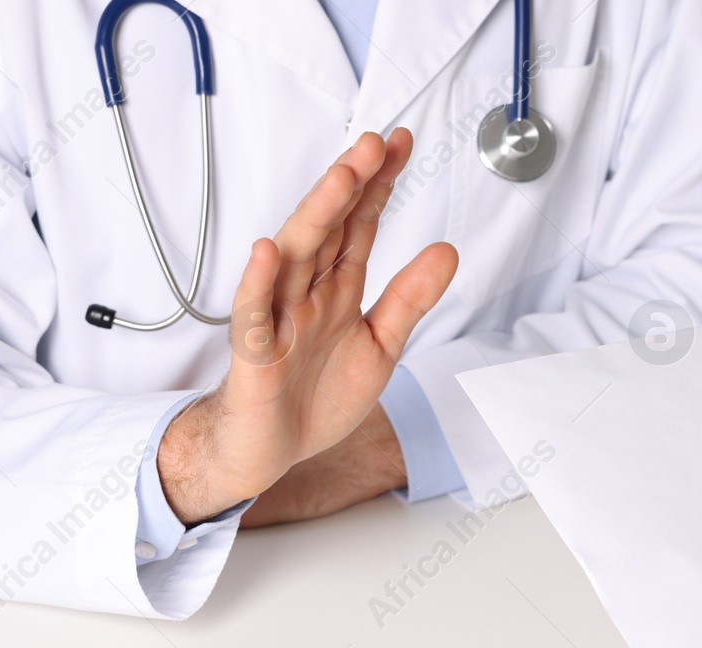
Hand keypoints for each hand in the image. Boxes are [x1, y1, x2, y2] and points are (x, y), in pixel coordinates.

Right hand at [159, 130, 456, 522]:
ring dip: (316, 216)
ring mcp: (277, 319)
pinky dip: (259, 285)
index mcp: (336, 290)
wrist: (271, 450)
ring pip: (295, 259)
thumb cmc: (316, 396)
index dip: (379, 187)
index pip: (358, 226)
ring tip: (340, 178)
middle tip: (374, 144)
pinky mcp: (254, 355)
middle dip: (352, 186)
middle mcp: (306, 294)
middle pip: (328, 230)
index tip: (400, 145)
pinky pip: (253, 315)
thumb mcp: (380, 346)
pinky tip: (268, 254)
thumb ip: (409, 299)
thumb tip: (447, 252)